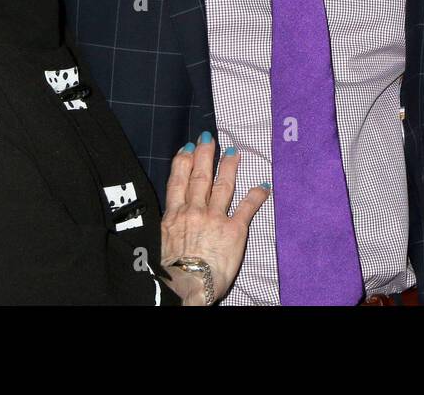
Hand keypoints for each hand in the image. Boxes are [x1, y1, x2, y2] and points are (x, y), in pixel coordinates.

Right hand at [160, 132, 268, 305]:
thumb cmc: (170, 273)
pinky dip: (256, 195)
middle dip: (204, 155)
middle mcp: (194, 211)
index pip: (177, 182)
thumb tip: (168, 226)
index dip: (182, 162)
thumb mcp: (160, 245)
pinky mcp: (234, 229)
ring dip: (228, 167)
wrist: (186, 285)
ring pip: (222, 186)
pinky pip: (247, 208)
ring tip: (233, 152)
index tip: (186, 148)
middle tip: (208, 138)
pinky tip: (263, 185)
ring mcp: (215, 218)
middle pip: (199, 177)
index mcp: (174, 216)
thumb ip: (167, 229)